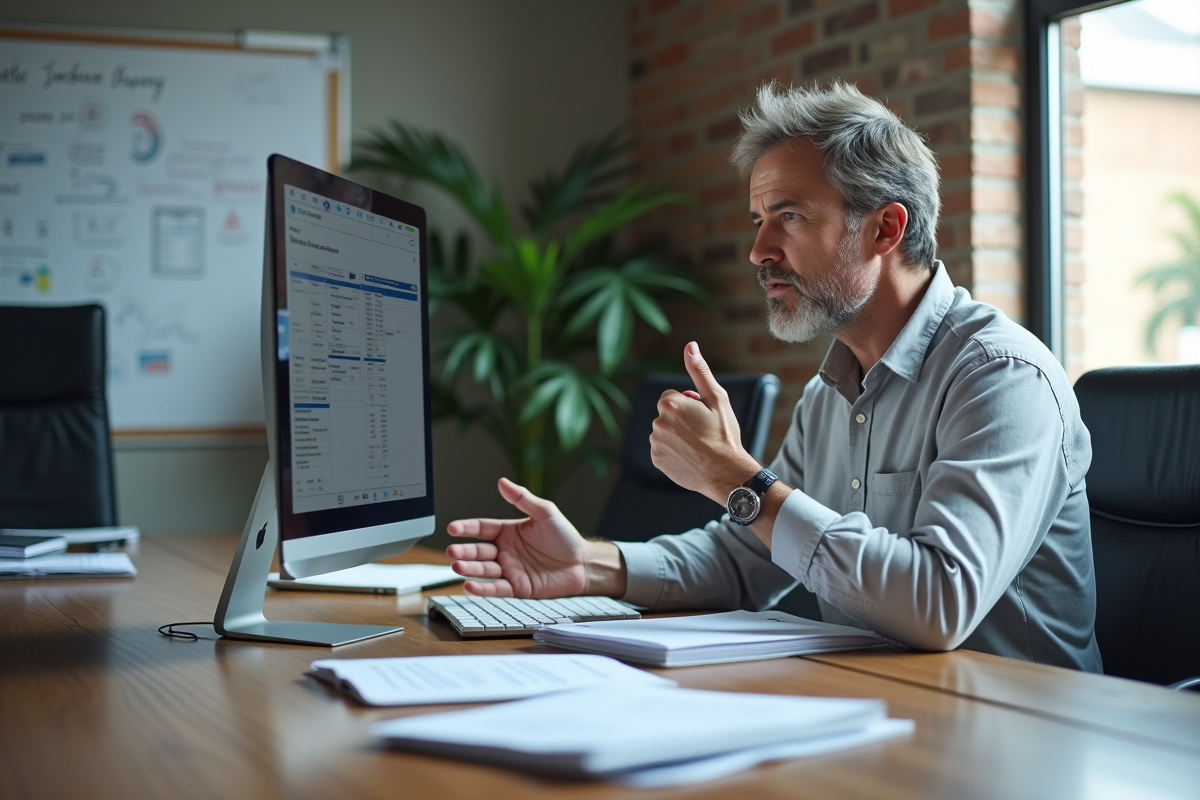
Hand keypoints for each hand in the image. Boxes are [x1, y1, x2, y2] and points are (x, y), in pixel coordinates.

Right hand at [445, 477, 624, 597]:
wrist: (583, 564)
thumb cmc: (566, 538)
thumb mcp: (545, 512)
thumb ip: (523, 499)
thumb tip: (502, 482)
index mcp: (509, 531)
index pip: (482, 528)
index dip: (466, 528)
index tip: (452, 528)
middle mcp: (506, 551)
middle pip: (478, 551)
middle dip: (463, 551)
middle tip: (452, 552)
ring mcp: (510, 570)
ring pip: (484, 570)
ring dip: (469, 569)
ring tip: (457, 567)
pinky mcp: (517, 587)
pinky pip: (497, 588)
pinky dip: (483, 588)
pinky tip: (470, 586)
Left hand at [649, 341, 760, 503]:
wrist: (726, 473)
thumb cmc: (724, 435)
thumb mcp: (717, 399)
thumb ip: (700, 372)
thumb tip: (690, 347)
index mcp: (670, 404)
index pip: (672, 396)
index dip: (688, 405)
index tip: (702, 415)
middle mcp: (658, 422)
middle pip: (667, 413)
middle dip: (681, 419)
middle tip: (702, 431)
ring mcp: (656, 443)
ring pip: (664, 431)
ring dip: (676, 434)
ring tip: (697, 445)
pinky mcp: (656, 460)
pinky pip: (662, 449)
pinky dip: (673, 451)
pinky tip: (690, 456)